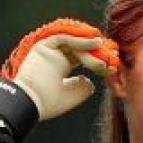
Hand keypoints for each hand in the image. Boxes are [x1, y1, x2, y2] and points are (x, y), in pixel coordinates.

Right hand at [0, 18, 119, 119]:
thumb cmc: (48, 103)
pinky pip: (64, 38)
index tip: (111, 66)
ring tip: (105, 48)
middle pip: (78, 49)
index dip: (96, 60)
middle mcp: (54, 57)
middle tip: (112, 57)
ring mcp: (48, 51)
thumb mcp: (72, 96)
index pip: (80, 58)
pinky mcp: (42, 46)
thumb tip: (90, 80)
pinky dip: (80, 39)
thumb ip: (82, 87)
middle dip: (95, 52)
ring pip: (72, 42)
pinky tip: (95, 42)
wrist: (31, 104)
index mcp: (59, 68)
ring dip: (90, 45)